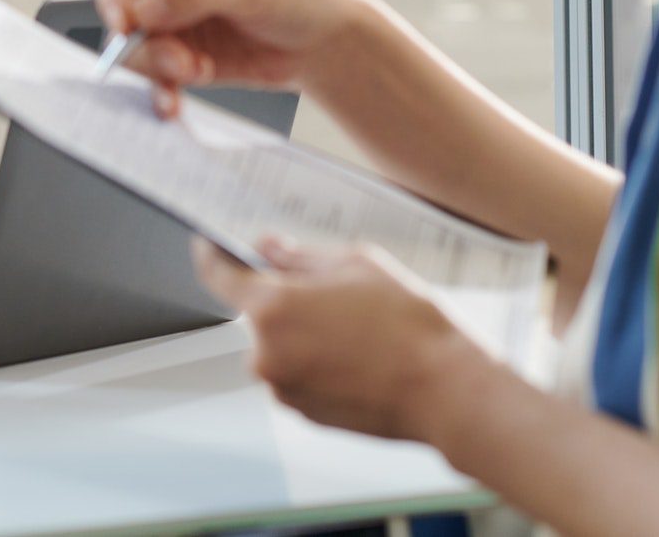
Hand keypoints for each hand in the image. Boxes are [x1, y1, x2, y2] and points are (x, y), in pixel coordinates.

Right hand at [99, 0, 359, 115]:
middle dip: (143, 41)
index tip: (125, 25)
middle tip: (178, 61)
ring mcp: (173, 22)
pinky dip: (160, 91)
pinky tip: (175, 103)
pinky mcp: (182, 57)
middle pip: (122, 11)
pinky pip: (153, 77)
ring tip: (199, 72)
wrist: (324, 43)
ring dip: (160, 68)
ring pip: (136, 48)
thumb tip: (142, 11)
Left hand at [194, 237, 488, 442]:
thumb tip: (267, 248)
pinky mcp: (305, 414)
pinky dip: (317, 362)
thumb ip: (300, 258)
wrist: (448, 390)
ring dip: (304, 333)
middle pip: (258, 314)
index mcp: (273, 310)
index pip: (219, 276)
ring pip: (279, 346)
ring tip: (357, 328)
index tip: (211, 245)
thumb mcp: (356, 265)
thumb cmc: (411, 327)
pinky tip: (358, 355)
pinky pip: (297, 375)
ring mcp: (285, 389)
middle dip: (284, 299)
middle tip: (331, 292)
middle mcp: (268, 354)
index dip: (212, 254)